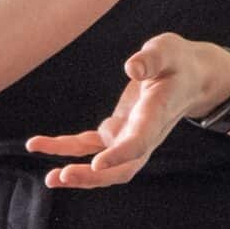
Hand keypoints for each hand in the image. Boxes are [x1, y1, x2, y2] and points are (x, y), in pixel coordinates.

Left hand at [26, 34, 229, 188]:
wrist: (190, 78)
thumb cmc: (178, 61)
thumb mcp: (168, 50)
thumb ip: (152, 58)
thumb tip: (132, 68)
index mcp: (157, 115)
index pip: (140, 142)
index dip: (120, 155)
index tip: (97, 163)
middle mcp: (144, 133)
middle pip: (122, 168)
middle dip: (92, 177)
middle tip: (62, 176)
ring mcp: (130, 136)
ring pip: (103, 164)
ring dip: (77, 172)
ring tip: (50, 178)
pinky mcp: (117, 130)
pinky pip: (89, 145)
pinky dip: (65, 148)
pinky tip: (39, 145)